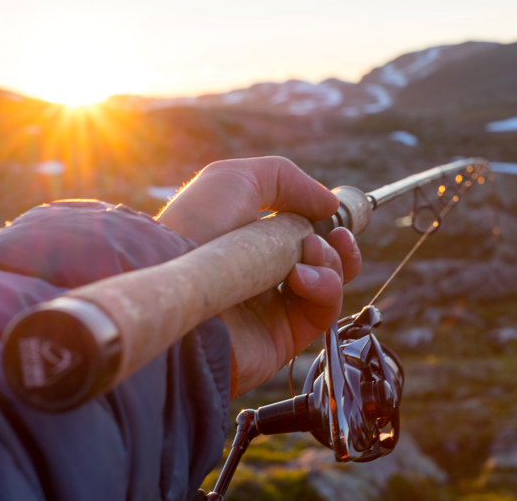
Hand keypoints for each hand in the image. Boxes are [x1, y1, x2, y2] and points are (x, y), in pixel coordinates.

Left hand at [156, 156, 360, 397]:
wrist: (177, 286)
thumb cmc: (196, 226)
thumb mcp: (237, 180)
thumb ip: (286, 179)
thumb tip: (330, 203)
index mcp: (253, 238)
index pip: (305, 230)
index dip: (327, 220)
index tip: (336, 210)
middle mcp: (266, 272)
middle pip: (326, 257)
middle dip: (338, 240)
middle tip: (336, 232)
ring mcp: (276, 307)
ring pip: (331, 281)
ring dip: (331, 260)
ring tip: (310, 251)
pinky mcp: (285, 336)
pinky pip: (324, 310)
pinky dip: (325, 286)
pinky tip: (301, 277)